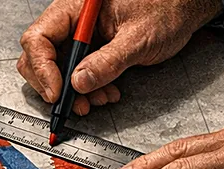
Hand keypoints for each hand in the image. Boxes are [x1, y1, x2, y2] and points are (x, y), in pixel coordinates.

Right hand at [18, 0, 221, 114]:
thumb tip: (80, 82)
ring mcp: (79, 35)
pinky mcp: (89, 49)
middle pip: (38, 55)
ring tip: (96, 101)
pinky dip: (86, 89)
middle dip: (54, 85)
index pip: (39, 37)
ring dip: (73, 92)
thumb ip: (109, 61)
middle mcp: (72, 19)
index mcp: (76, 6)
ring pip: (56, 68)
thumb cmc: (167, 9)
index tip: (58, 93)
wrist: (184, 9)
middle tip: (73, 104)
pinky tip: (104, 93)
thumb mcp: (139, 38)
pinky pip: (75, 73)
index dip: (42, 68)